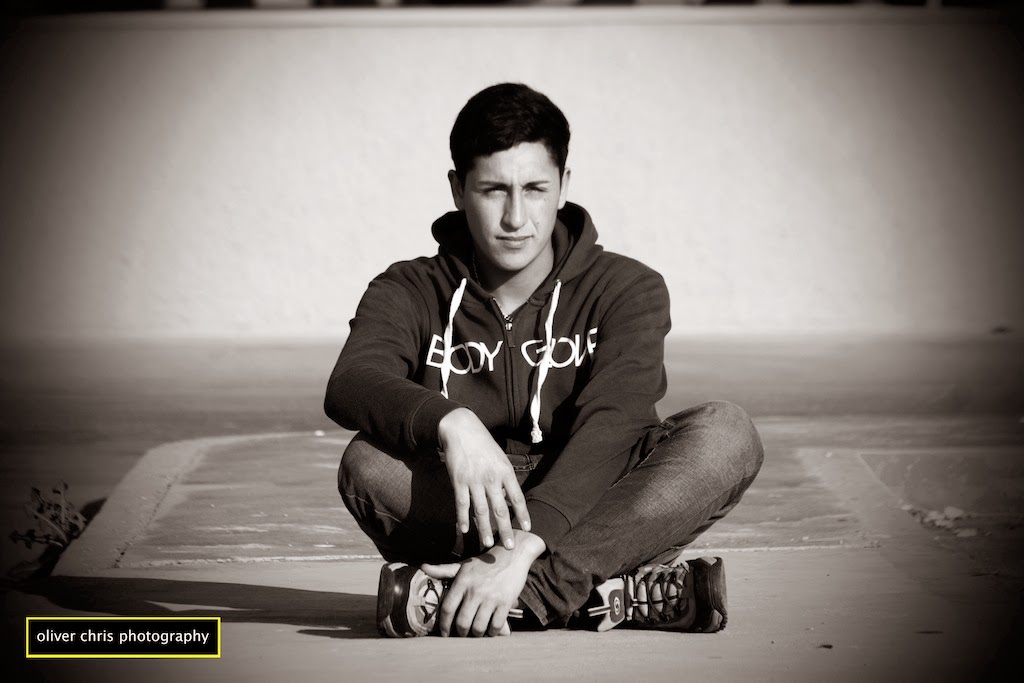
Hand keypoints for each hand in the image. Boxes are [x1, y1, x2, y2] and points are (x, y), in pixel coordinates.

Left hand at [423, 529, 545, 636]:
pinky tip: (491, 629)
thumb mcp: (463, 565)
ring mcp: (491, 597)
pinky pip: (496, 626)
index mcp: (462, 581)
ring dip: (476, 634)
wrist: (512, 554)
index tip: (444, 633)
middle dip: (461, 633)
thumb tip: (423, 567)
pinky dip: (492, 632)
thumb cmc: (485, 562)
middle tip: (462, 634)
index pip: (448, 608)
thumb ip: (443, 569)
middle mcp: (475, 590)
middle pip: (462, 622)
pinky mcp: (506, 602)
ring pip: (479, 627)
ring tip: (476, 632)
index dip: (444, 625)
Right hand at [437, 408, 530, 549]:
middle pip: (500, 509)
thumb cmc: (483, 444)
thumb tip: (508, 500)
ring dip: (484, 529)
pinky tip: (464, 530)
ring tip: (487, 544)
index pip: (517, 498)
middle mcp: (491, 478)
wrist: (461, 429)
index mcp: (505, 471)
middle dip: (505, 529)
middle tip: (509, 546)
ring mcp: (474, 480)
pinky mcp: (458, 481)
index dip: (523, 514)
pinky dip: (462, 518)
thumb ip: (504, 479)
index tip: (528, 529)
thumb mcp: (500, 458)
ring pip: (480, 511)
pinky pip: (462, 504)